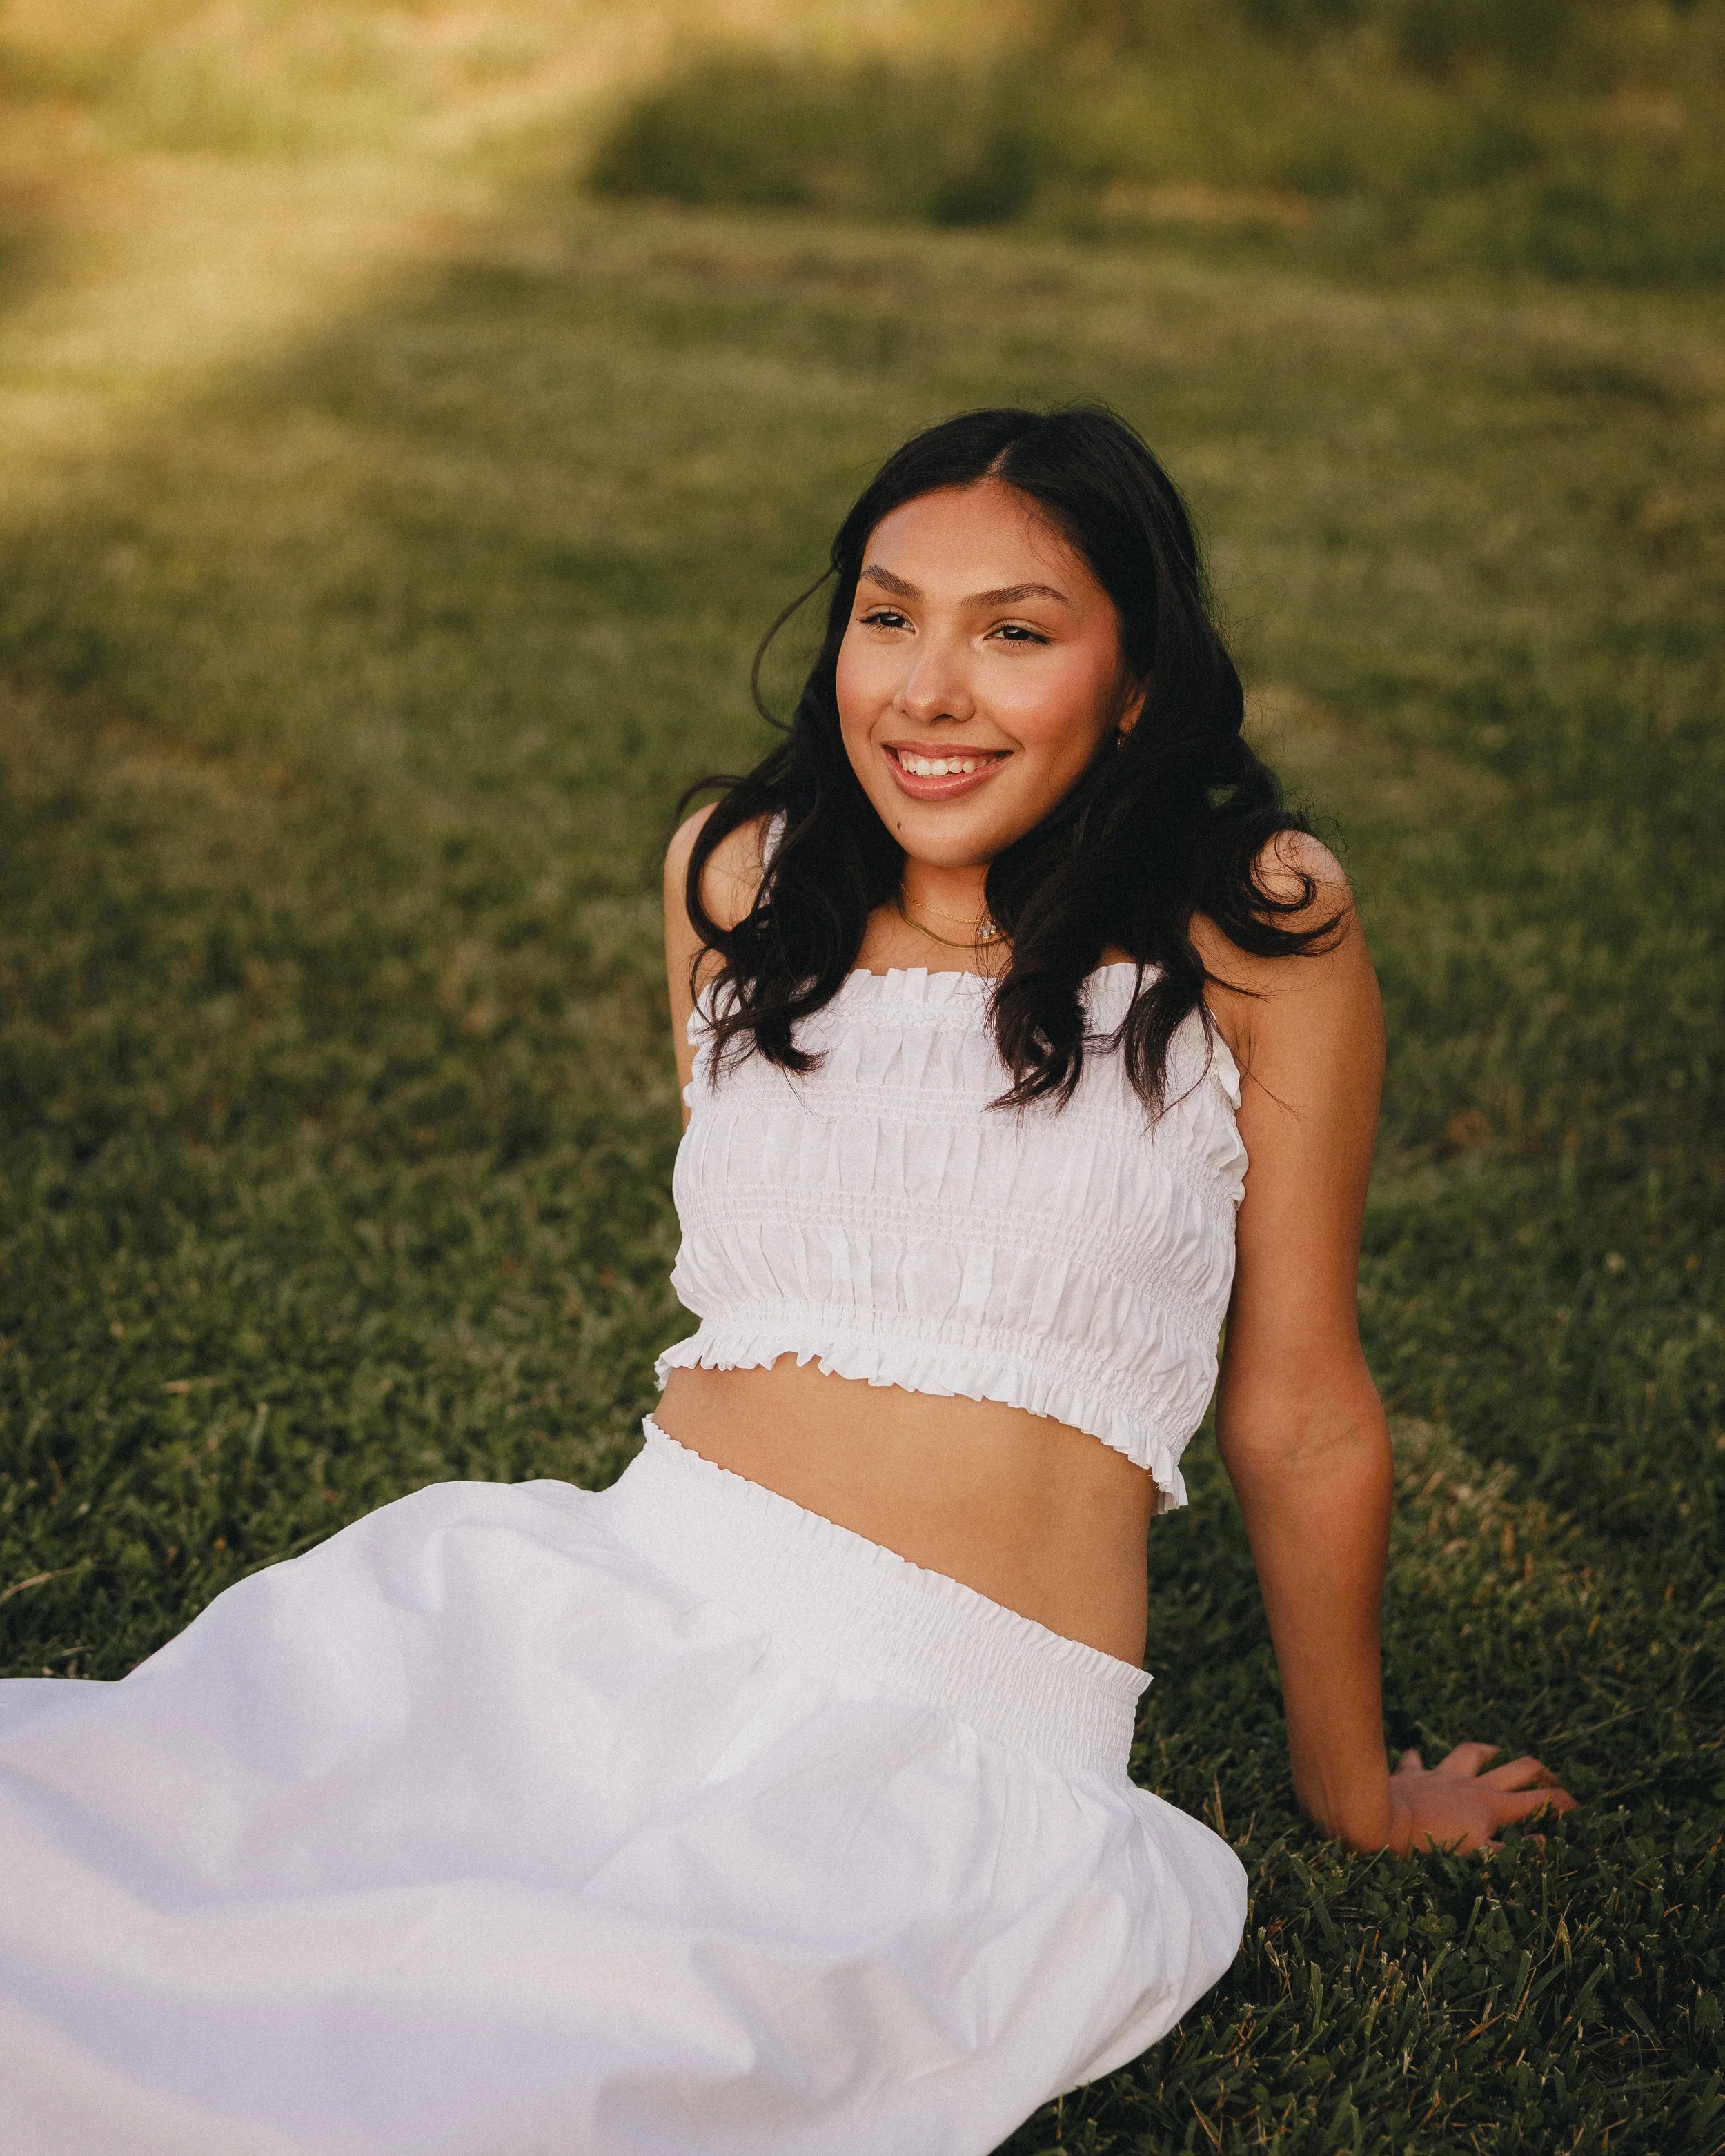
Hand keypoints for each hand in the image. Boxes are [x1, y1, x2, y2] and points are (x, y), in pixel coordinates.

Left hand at [1388, 1741, 1577, 1855]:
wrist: (1382, 1821)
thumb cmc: (1431, 1845)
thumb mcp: (1479, 1856)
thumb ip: (1512, 1851)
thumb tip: (1545, 1843)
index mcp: (1493, 1806)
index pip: (1538, 1801)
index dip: (1562, 1804)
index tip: (1578, 1808)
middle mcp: (1472, 1785)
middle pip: (1516, 1769)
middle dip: (1539, 1772)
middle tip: (1550, 1779)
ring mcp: (1442, 1776)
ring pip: (1471, 1754)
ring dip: (1486, 1752)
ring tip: (1495, 1751)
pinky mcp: (1413, 1775)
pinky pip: (1416, 1761)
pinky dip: (1418, 1759)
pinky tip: (1415, 1754)